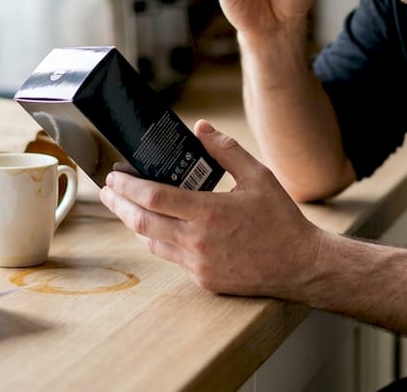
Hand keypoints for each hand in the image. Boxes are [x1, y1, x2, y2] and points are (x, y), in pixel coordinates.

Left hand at [98, 119, 326, 297]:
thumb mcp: (258, 177)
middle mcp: (197, 241)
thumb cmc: (281, 220)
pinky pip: (170, 257)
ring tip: (126, 206)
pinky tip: (157, 227)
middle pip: (142, 222)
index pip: (153, 197)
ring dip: (134, 222)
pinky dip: (158, 240)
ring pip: (151, 242)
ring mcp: (198, 264)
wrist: (300, 265)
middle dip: (118, 204)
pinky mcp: (203, 279)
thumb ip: (226, 150)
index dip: (127, 186)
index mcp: (208, 212)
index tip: (114, 176)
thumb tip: (200, 127)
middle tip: (106, 191)